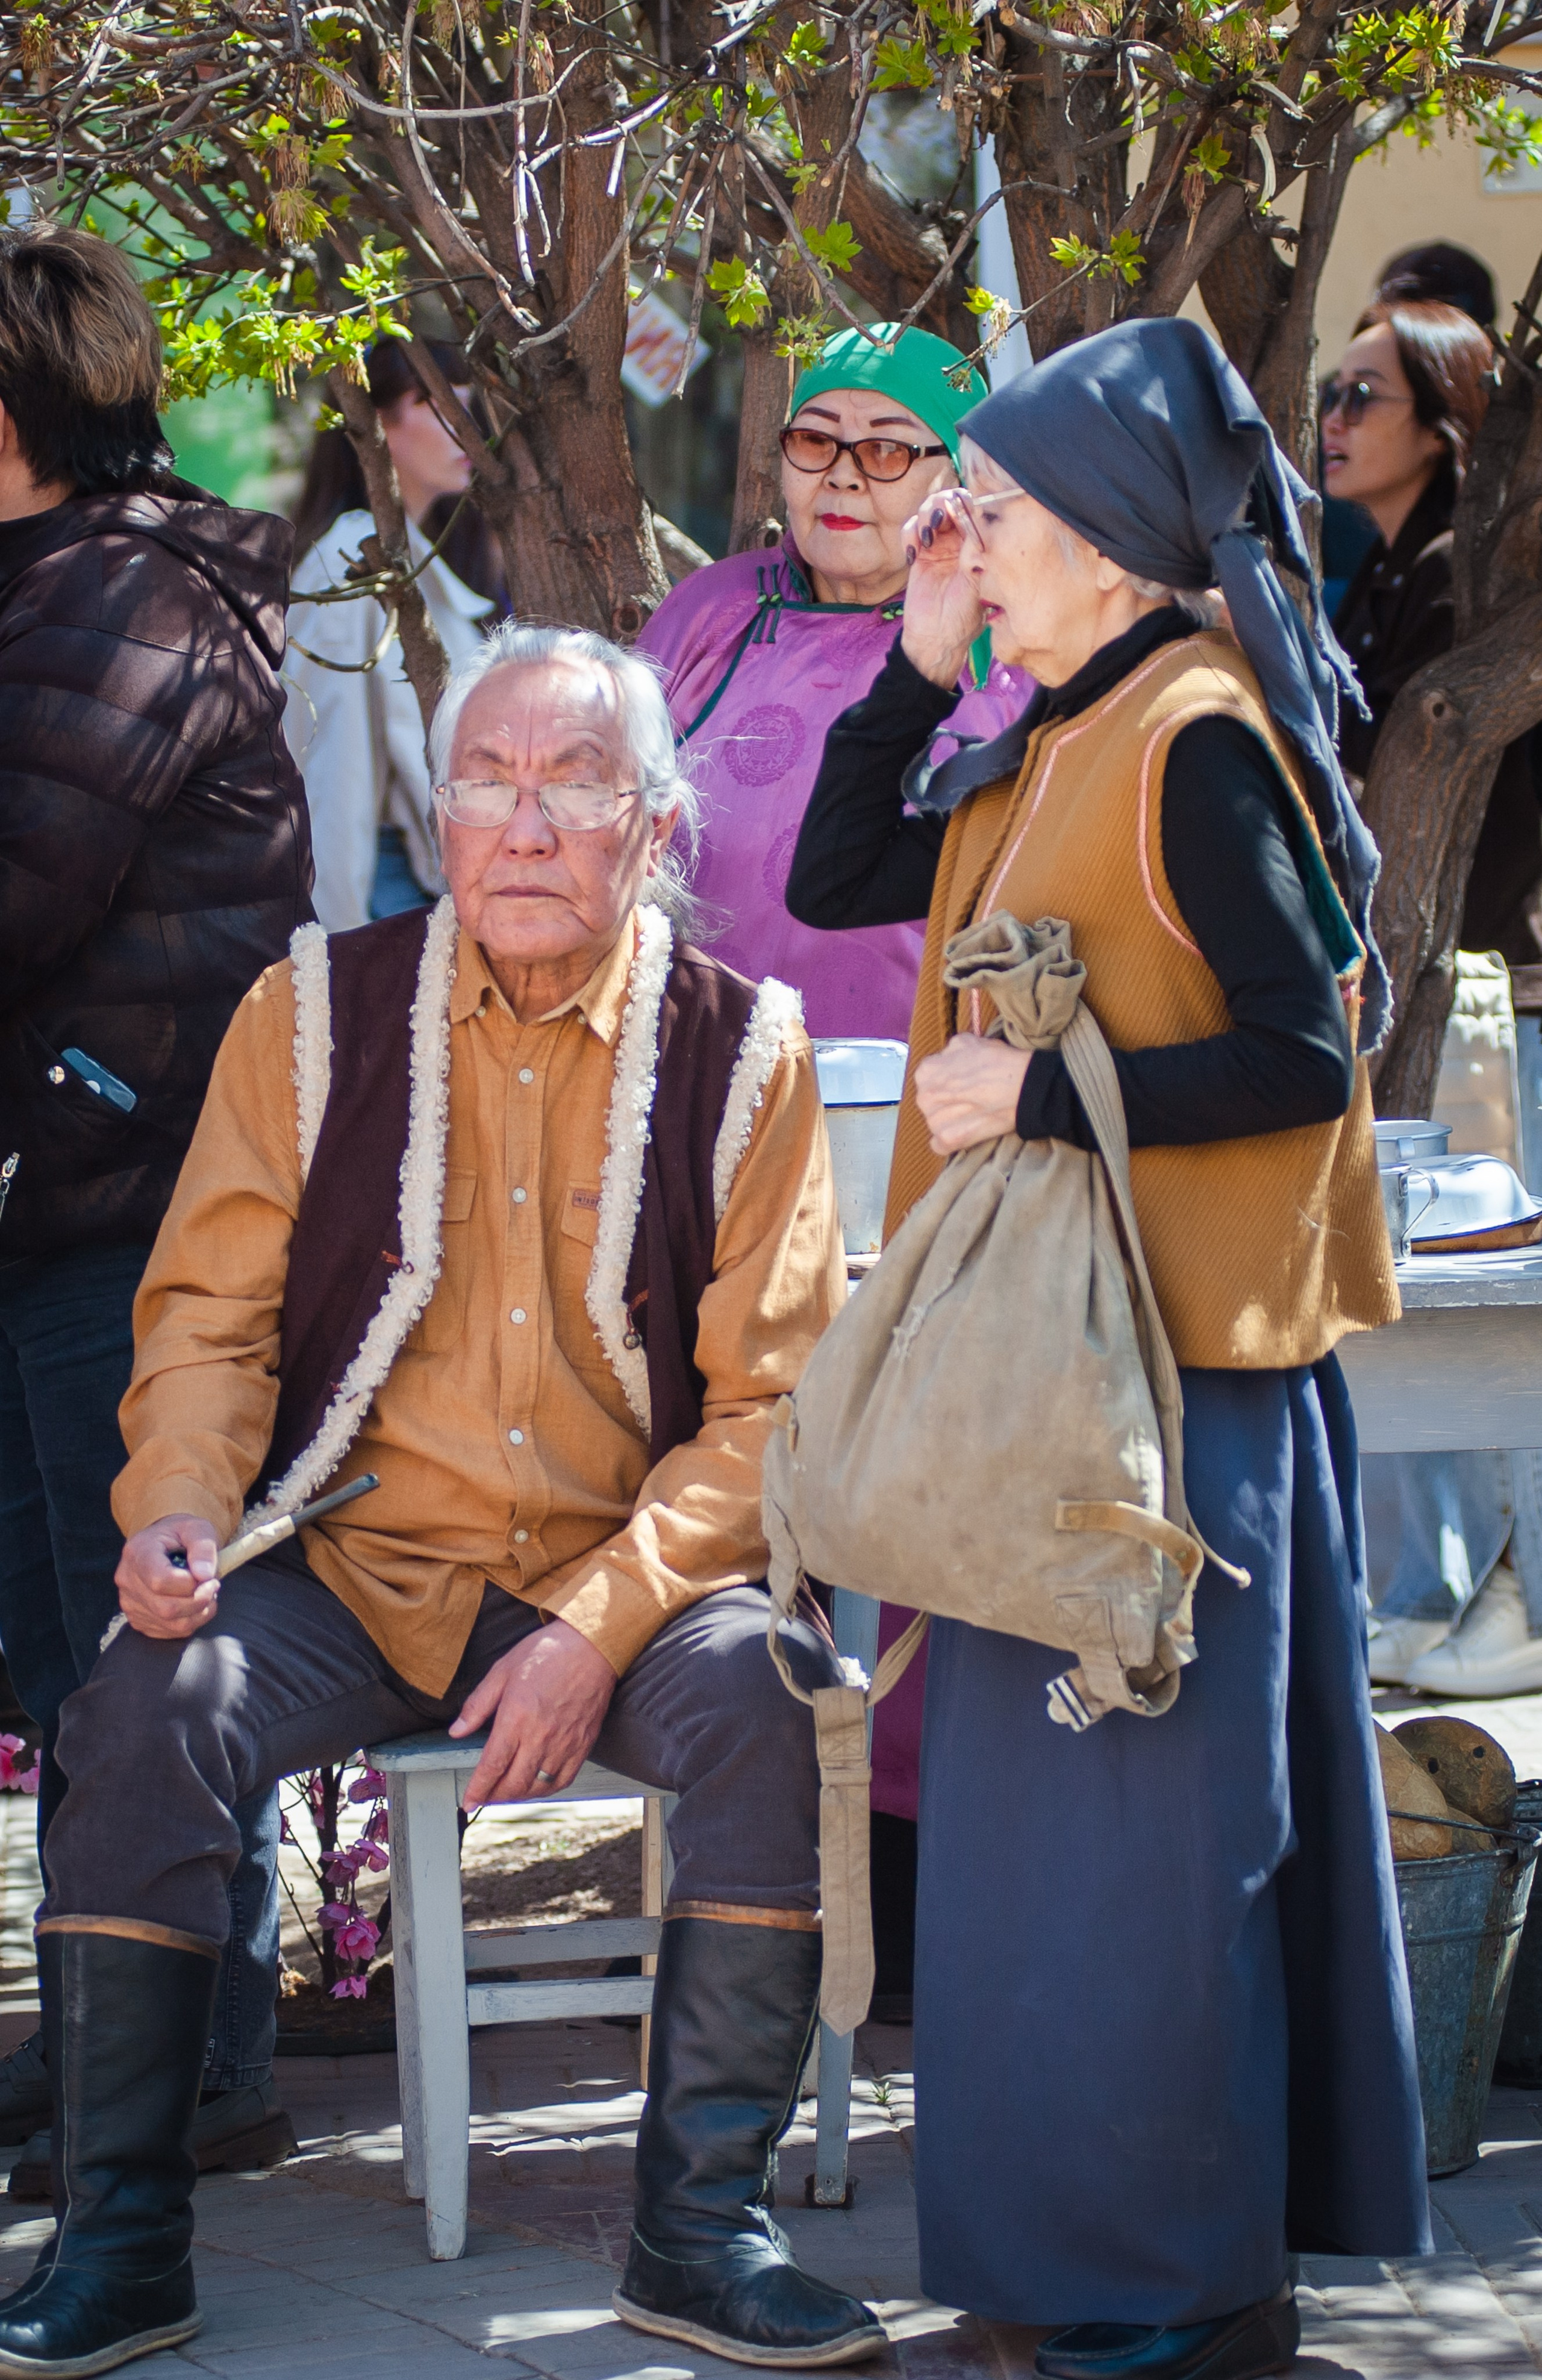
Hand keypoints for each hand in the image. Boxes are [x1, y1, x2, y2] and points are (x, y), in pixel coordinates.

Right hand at [116, 1515, 222, 1639]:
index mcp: (138, 1553)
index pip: (160, 1581)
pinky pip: (169, 1631)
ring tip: (207, 1595)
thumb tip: (205, 1575)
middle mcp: (127, 1580)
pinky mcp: (138, 1619)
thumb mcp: (197, 1529)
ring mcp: (129, 1602)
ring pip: (170, 1623)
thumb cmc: (181, 1535)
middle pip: (166, 1608)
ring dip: (199, 1613)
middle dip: (199, 1600)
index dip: (190, 1584)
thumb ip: (203, 1548)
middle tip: (213, 1586)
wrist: (163, 1544)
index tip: (208, 1576)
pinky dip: (190, 1621)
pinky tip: (194, 1604)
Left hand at [450, 1616, 617, 1806]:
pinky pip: (563, 1779)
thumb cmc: (547, 1653)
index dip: (479, 1789)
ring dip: (519, 1795)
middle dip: (495, 1796)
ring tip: (507, 1792)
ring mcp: (564, 1743)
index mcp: (517, 1717)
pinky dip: (547, 1790)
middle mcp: (541, 1736)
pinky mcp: (583, 1744)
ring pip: (538, 1786)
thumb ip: (478, 1704)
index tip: (469, 1802)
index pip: (493, 1766)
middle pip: (514, 1783)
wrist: (592, 1646)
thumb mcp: (502, 1671)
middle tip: (485, 1796)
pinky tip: (536, 1785)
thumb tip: (456, 1731)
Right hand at [900, 490, 982, 690]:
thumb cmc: (963, 619)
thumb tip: (976, 524)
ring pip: (929, 510)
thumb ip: (977, 554)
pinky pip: (911, 530)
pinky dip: (909, 534)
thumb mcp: (977, 585)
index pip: (977, 509)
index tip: (960, 511)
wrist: (935, 640)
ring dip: (925, 515)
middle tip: (940, 517)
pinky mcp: (918, 555)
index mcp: (981, 545)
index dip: (967, 502)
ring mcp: (939, 546)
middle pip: (951, 502)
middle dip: (942, 503)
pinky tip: (913, 554)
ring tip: (926, 537)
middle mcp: (961, 541)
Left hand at [914, 1033, 1029, 1155]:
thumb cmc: (998, 1063)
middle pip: (932, 1103)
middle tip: (971, 1100)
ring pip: (937, 1124)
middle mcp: (924, 1096)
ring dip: (951, 1122)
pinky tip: (969, 1132)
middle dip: (947, 1103)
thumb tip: (948, 1058)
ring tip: (975, 1115)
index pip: (930, 1081)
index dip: (948, 1083)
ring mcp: (933, 1119)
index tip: (963, 1085)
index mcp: (926, 1071)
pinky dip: (952, 1142)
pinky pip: (940, 1145)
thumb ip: (949, 1053)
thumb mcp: (966, 1042)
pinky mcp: (947, 1139)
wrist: (1021, 1086)